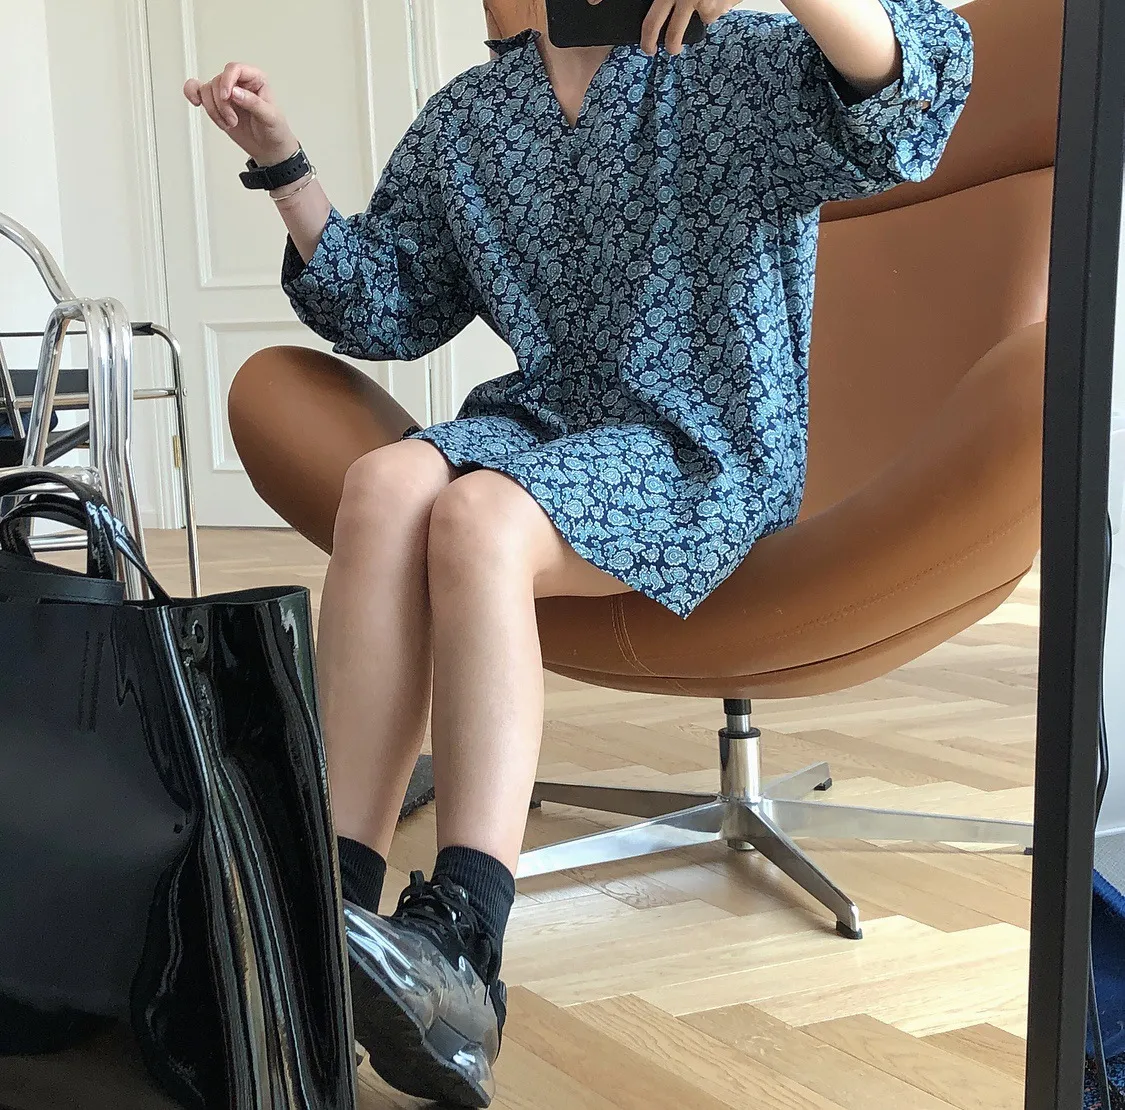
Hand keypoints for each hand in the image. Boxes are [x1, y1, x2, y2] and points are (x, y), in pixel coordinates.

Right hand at [183, 63, 297, 166]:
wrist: (270, 150)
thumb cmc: (275, 131)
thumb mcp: (270, 117)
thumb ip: (253, 103)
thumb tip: (235, 92)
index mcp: (255, 80)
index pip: (235, 69)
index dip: (227, 81)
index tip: (227, 97)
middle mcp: (239, 83)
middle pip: (218, 82)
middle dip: (222, 104)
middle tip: (233, 120)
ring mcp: (227, 94)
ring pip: (207, 90)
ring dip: (214, 110)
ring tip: (229, 123)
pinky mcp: (218, 105)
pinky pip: (198, 91)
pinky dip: (193, 94)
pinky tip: (195, 101)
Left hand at [640, 0, 737, 54]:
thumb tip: (658, 5)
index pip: (652, 23)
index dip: (648, 39)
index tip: (649, 48)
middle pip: (674, 34)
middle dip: (673, 46)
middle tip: (674, 50)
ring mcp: (705, 3)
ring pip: (703, 19)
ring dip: (706, 11)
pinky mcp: (723, 4)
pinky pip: (719, 9)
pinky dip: (721, 3)